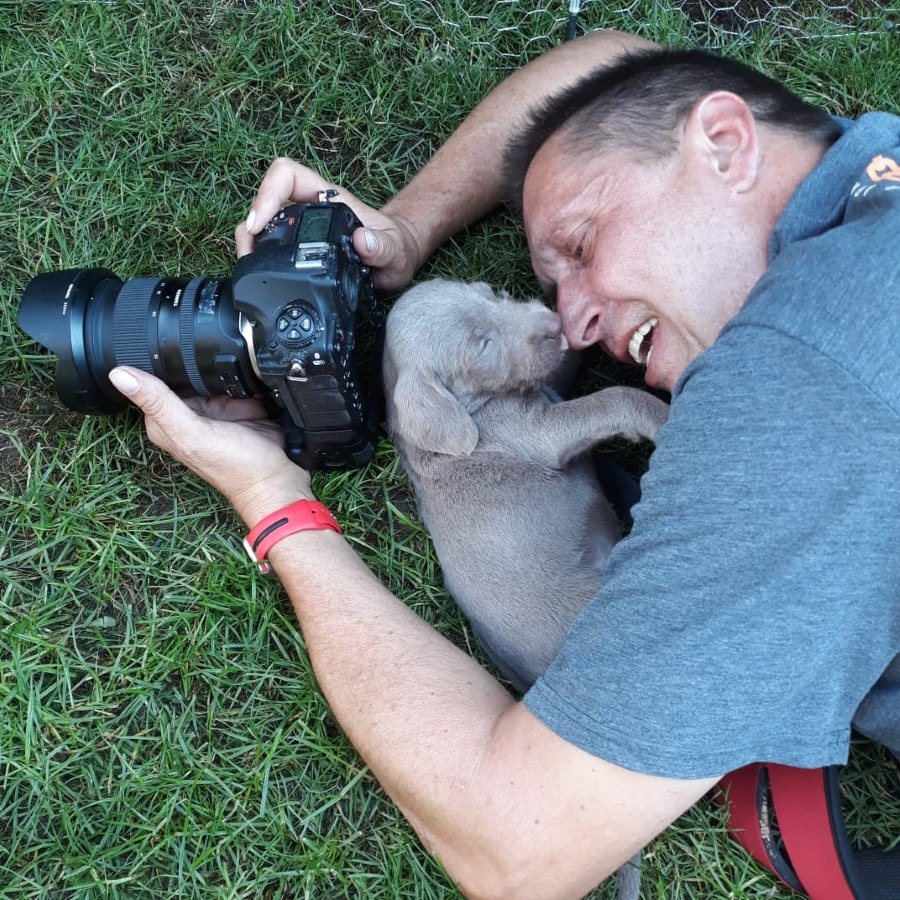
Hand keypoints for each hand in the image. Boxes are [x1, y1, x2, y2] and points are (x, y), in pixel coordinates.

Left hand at [108, 366, 313, 524]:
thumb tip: (119, 374)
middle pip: (184, 371)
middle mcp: (187, 412)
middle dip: (197, 363)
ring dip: (224, 369)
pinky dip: (244, 378)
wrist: (277, 480)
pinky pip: (236, 380)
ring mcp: (214, 408)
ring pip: (212, 372)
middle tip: (213, 374)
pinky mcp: (238, 406)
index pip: (152, 377)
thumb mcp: (191, 433)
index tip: (175, 357)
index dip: (160, 362)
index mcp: (164, 420)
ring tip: (236, 383)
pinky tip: (250, 385)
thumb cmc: (235, 468)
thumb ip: (159, 404)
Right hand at [235, 157, 423, 292]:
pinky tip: (262, 272)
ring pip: (264, 222)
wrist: (397, 258)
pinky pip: (272, 243)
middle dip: (251, 225)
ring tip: (249, 265)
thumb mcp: (394, 252)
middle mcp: (311, 209)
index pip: (288, 175)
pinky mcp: (299, 246)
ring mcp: (303, 226)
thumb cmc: (395, 248)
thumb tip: (362, 240)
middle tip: (248, 254)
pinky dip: (261, 255)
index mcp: (329, 200)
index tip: (260, 223)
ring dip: (251, 241)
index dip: (267, 192)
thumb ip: (382, 247)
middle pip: (266, 201)